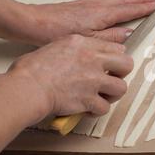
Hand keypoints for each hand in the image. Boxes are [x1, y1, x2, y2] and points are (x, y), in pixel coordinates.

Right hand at [6, 34, 132, 116]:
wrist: (27, 88)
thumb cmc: (32, 69)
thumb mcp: (56, 46)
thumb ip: (76, 49)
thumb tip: (84, 56)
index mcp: (83, 43)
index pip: (117, 47)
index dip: (115, 59)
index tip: (109, 66)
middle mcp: (92, 59)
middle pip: (127, 64)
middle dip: (122, 74)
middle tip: (110, 80)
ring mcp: (93, 80)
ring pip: (121, 88)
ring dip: (113, 95)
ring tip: (102, 96)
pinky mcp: (89, 99)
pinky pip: (105, 107)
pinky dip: (97, 111)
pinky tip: (88, 109)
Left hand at [27, 0, 154, 44]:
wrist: (35, 22)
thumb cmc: (60, 33)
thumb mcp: (88, 40)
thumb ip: (110, 37)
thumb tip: (129, 32)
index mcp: (103, 15)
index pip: (129, 10)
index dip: (144, 7)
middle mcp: (99, 6)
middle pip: (125, 0)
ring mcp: (90, 3)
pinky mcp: (82, 4)